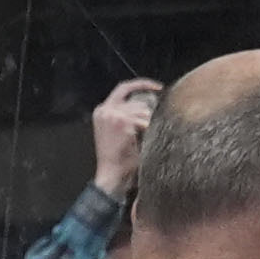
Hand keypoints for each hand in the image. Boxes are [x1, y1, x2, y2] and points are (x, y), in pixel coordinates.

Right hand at [89, 74, 163, 198]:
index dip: (142, 84)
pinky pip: (142, 120)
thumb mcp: (116, 133)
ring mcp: (112, 115)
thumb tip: (148, 107)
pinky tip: (142, 139)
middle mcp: (104, 109)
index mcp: (101, 111)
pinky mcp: (121, 122)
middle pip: (136, 101)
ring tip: (145, 136)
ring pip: (141, 110)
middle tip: (155, 121)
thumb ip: (126, 117)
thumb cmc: (117, 158)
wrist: (111, 174)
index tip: (158, 88)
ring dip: (147, 124)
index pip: (124, 88)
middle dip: (148, 111)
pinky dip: (146, 129)